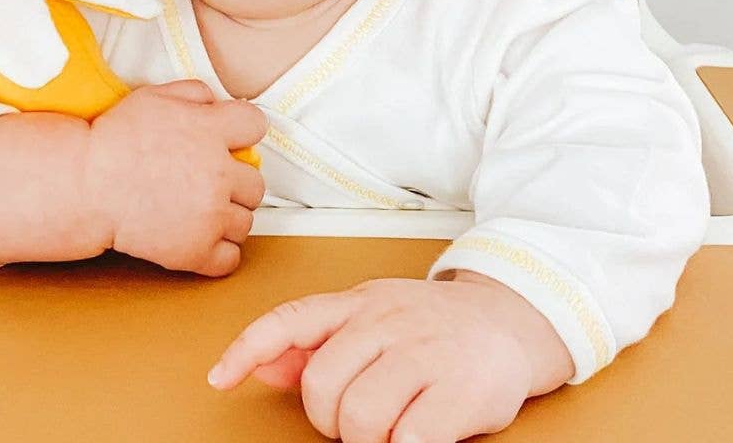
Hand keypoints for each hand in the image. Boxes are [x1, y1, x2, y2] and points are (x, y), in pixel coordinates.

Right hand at [85, 78, 268, 276]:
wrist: (84, 185)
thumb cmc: (114, 139)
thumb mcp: (154, 98)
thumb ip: (194, 93)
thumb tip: (218, 102)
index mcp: (212, 131)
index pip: (257, 126)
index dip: (243, 132)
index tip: (229, 141)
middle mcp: (218, 173)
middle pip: (256, 184)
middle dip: (235, 183)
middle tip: (208, 184)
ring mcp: (210, 215)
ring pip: (246, 222)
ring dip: (228, 218)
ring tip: (199, 212)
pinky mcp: (196, 250)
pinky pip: (231, 259)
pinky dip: (218, 253)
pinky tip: (199, 239)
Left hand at [206, 276, 566, 442]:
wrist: (512, 320)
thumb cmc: (433, 326)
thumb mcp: (372, 319)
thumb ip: (316, 343)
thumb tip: (259, 368)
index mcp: (359, 302)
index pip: (290, 319)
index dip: (248, 348)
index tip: (220, 379)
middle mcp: (386, 320)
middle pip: (322, 386)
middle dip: (331, 420)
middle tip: (359, 421)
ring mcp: (423, 352)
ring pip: (360, 416)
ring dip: (369, 439)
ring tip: (392, 428)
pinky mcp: (459, 390)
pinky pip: (410, 439)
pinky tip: (416, 437)